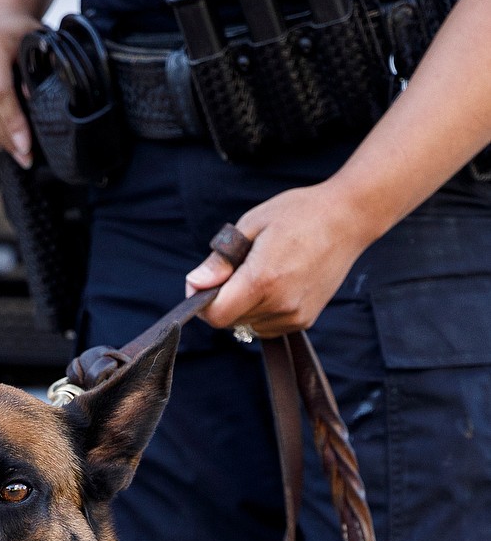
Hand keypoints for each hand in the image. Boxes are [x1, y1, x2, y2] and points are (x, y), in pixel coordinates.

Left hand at [184, 180, 377, 336]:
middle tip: (238, 268)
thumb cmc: (299, 214)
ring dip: (243, 305)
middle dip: (223, 299)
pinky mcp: (304, 320)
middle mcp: (280, 305)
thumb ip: (220, 261)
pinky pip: (267, 326)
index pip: (216, 316)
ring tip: (262, 272)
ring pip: (247, 325)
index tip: (203, 283)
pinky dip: (261, 310)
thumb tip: (193, 284)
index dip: (202, 302)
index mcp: (263, 280)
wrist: (348, 219)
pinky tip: (275, 283)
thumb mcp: (252, 225)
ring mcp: (294, 316)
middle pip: (229, 321)